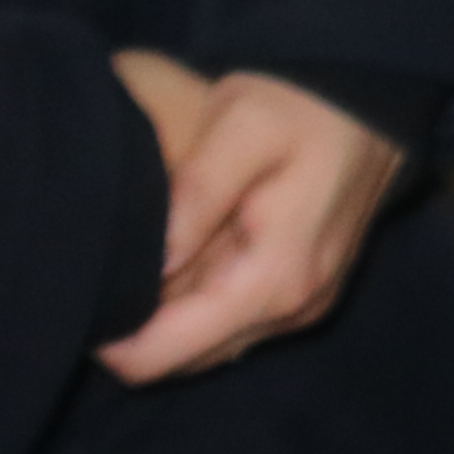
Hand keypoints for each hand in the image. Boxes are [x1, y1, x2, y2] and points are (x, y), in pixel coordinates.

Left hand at [97, 67, 408, 383]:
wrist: (376, 93)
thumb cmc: (304, 102)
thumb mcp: (240, 126)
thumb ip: (194, 196)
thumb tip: (148, 264)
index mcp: (272, 281)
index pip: (162, 356)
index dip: (106, 338)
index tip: (77, 290)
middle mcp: (293, 309)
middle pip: (179, 360)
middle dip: (133, 326)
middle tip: (105, 264)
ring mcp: (305, 304)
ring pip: (205, 345)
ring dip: (165, 314)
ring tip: (142, 253)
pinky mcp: (306, 290)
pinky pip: (231, 320)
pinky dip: (195, 301)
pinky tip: (183, 251)